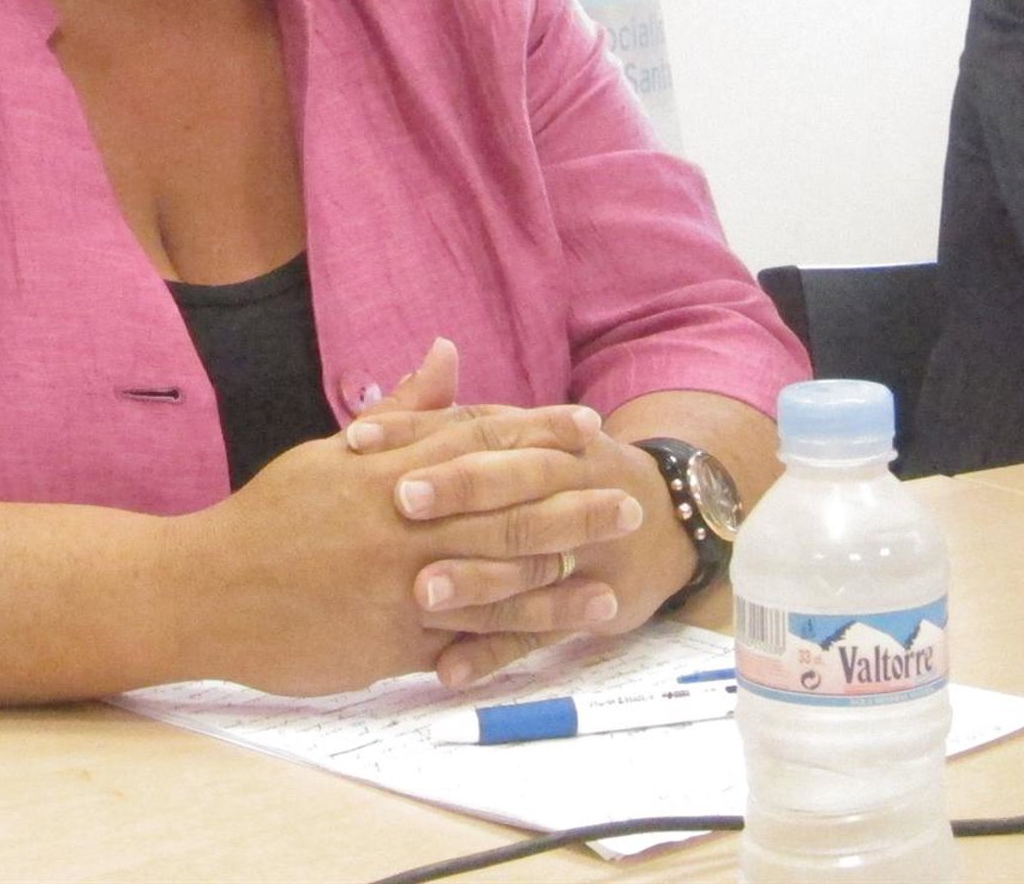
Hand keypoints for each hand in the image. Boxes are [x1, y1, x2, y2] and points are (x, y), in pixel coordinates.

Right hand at [170, 391, 630, 697]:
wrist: (208, 588)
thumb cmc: (271, 517)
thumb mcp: (329, 455)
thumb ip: (401, 412)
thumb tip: (447, 351)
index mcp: (385, 469)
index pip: (476, 440)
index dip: (537, 432)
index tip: (586, 424)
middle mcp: (400, 523)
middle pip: (502, 507)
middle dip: (571, 502)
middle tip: (627, 499)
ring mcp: (398, 584)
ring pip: (497, 575)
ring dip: (562, 574)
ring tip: (615, 573)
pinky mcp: (392, 640)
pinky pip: (467, 638)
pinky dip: (516, 635)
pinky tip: (559, 636)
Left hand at [349, 405, 693, 689]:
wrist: (666, 518)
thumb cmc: (566, 474)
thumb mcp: (525, 437)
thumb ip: (470, 413)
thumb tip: (434, 352)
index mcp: (538, 438)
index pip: (474, 425)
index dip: (416, 430)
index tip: (357, 440)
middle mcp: (566, 483)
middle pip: (511, 482)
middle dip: (459, 489)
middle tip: (399, 501)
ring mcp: (583, 549)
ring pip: (527, 563)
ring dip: (475, 580)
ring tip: (419, 594)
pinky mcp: (589, 607)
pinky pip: (540, 633)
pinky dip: (495, 653)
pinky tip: (448, 671)